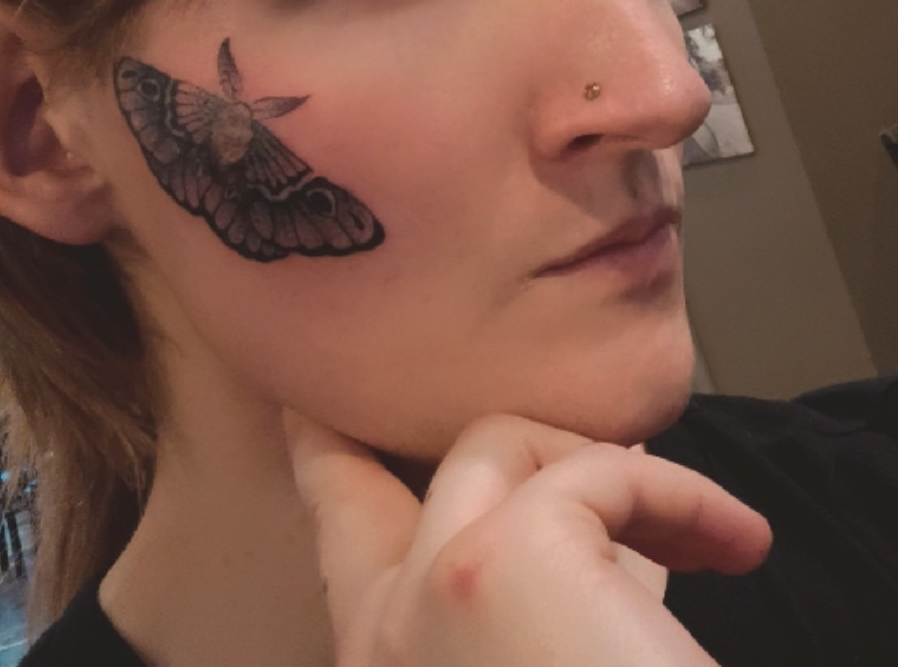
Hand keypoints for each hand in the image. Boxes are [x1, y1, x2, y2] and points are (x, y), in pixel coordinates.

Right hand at [288, 412, 771, 666]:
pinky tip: (736, 542)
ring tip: (696, 524)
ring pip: (494, 444)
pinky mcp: (508, 556)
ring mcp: (435, 586)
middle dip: (379, 429)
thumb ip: (542, 607)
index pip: (340, 546)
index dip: (323, 474)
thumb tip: (601, 515)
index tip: (301, 420)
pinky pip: (601, 471)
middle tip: (360, 397)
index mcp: (387, 666)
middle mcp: (384, 632)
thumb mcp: (540, 661)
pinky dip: (678, 493)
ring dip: (600, 466)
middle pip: (367, 486)